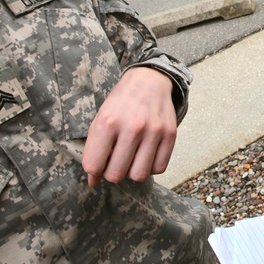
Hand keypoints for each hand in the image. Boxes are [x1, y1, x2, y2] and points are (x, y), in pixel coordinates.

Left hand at [82, 67, 176, 186]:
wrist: (148, 82)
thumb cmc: (120, 104)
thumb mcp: (100, 121)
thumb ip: (93, 151)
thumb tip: (93, 182)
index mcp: (108, 121)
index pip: (93, 165)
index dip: (94, 170)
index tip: (98, 163)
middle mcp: (132, 127)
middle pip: (116, 174)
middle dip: (112, 173)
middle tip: (115, 161)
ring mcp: (153, 131)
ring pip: (139, 176)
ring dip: (132, 172)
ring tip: (131, 159)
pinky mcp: (170, 134)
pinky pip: (159, 169)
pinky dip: (150, 167)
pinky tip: (145, 155)